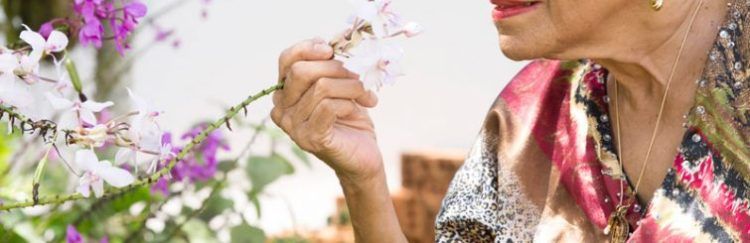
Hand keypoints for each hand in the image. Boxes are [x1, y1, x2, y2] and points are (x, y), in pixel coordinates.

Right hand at [271, 38, 383, 180]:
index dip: (308, 48)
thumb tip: (330, 43)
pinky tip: (359, 109)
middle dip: (337, 68)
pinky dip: (348, 103)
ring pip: (321, 87)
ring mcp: (293, 127)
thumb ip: (329, 66)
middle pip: (302, 71)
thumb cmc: (350, 120)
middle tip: (359, 76)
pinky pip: (328, 106)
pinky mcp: (310, 139)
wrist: (363, 157)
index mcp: (285, 94)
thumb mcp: (339, 86)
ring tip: (366, 95)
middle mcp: (282, 110)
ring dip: (351, 86)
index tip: (331, 49)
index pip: (286, 60)